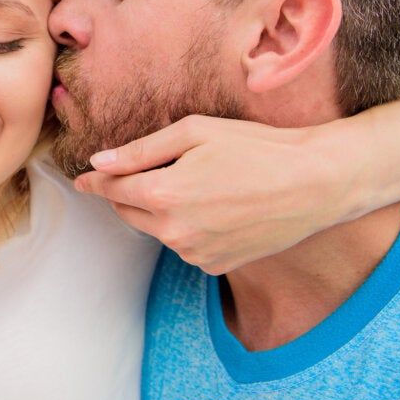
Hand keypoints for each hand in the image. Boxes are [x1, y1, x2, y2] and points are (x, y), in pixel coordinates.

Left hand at [74, 115, 357, 274]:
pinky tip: (215, 206)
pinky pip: (185, 244)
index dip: (96, 180)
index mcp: (163, 195)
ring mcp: (195, 254)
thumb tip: (99, 162)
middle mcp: (173, 232)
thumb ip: (141, 150)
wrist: (315, 184)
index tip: (84, 177)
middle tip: (141, 171)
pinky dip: (187, 227)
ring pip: (157, 229)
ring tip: (196, 184)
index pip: (111, 189)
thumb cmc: (256, 148)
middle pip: (129, 212)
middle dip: (127, 193)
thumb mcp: (194, 133)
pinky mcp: (215, 266)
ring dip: (160, 210)